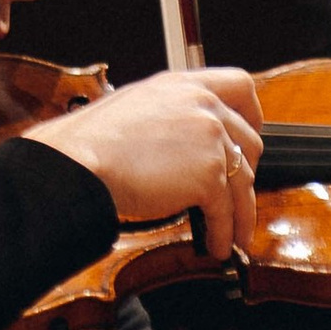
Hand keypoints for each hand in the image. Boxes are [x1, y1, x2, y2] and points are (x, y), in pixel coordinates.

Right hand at [25, 68, 262, 260]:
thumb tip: (180, 149)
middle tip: (239, 194)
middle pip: (249, 141)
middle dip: (248, 173)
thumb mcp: (137, 110)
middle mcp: (203, 105)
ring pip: (243, 181)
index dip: (251, 114)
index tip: (249, 133)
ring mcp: (209, 138)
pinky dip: (225, 232)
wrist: (79, 162)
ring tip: (235, 234)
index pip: (240, 85)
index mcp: (184, 84)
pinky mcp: (208, 175)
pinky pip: (225, 211)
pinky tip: (218, 245)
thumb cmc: (91, 143)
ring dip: (241, 214)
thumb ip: (169, 119)